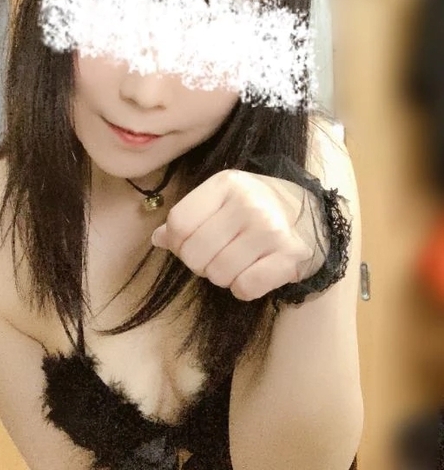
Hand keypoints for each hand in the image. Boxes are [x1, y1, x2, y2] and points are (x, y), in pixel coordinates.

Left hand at [151, 169, 323, 301]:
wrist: (313, 214)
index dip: (178, 243)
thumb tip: (158, 239)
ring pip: (219, 275)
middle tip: (218, 255)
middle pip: (195, 254)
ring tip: (239, 260)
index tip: (193, 242)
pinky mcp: (289, 257)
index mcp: (227, 184)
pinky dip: (245, 287)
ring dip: (223, 276)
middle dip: (200, 263)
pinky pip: (245, 288)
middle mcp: (249, 204)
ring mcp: (271, 230)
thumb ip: (189, 216)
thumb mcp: (223, 198)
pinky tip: (256, 270)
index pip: (179, 224)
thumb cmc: (258, 205)